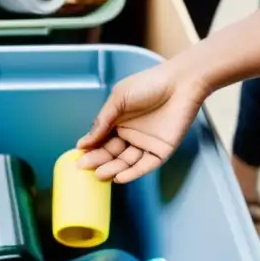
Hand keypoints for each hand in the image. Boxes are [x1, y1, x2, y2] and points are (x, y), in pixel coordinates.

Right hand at [75, 62, 206, 182]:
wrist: (181, 83)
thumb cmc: (149, 84)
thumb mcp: (118, 99)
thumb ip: (102, 121)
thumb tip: (84, 142)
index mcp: (117, 121)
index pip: (100, 140)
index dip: (90, 149)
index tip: (79, 156)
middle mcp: (130, 134)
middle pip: (111, 153)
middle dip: (98, 161)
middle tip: (86, 168)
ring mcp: (145, 144)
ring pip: (126, 162)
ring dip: (113, 169)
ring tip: (100, 174)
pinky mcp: (161, 151)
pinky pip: (145, 165)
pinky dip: (133, 173)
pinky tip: (120, 177)